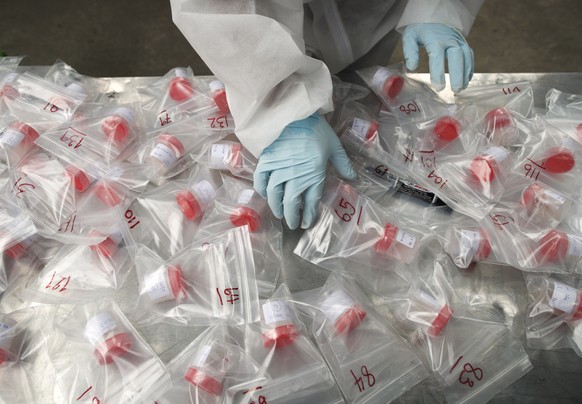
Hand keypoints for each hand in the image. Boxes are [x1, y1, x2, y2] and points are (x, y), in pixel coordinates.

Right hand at [254, 113, 356, 228]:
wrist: (294, 114)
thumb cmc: (316, 129)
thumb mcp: (334, 145)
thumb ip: (342, 163)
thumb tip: (353, 177)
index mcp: (314, 175)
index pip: (311, 202)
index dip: (308, 215)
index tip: (307, 223)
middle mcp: (295, 178)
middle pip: (291, 204)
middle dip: (291, 217)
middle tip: (292, 224)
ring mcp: (279, 171)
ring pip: (275, 196)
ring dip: (277, 207)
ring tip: (279, 214)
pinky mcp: (266, 163)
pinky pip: (261, 181)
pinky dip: (262, 190)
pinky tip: (265, 195)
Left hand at [402, 23, 473, 92]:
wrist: (435, 16)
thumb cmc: (421, 29)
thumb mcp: (410, 36)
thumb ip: (410, 51)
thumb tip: (412, 67)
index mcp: (435, 38)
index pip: (437, 56)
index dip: (438, 72)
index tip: (438, 87)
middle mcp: (450, 39)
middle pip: (457, 56)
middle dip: (458, 74)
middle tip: (455, 90)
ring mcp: (459, 41)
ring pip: (466, 56)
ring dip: (465, 73)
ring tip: (461, 88)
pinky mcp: (464, 43)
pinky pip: (469, 56)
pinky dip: (469, 68)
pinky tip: (466, 80)